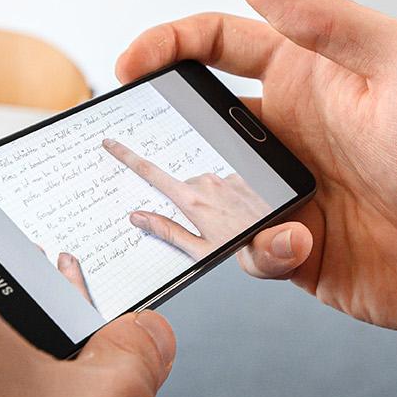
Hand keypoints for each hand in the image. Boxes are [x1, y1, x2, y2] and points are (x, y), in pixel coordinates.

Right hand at [103, 137, 270, 259]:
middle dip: (187, 203)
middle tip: (205, 227)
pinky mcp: (242, 178)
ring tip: (228, 224)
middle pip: (182, 187)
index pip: (151, 173)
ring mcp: (226, 179)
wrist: (284, 240)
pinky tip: (240, 214)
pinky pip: (225, 185)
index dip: (127, 157)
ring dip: (210, 202)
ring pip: (204, 187)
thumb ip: (168, 232)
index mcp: (193, 200)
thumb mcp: (202, 251)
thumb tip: (138, 218)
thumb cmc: (246, 248)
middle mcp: (208, 184)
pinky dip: (227, 198)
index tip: (111, 144)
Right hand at [116, 0, 396, 340]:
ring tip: (243, 206)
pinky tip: (302, 241)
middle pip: (200, 121)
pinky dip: (261, 247)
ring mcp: (293, 191)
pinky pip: (249, 249)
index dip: (168, 44)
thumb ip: (327, 21)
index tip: (132, 63)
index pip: (220, 45)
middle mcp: (295, 131)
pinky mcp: (300, 249)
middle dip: (164, 132)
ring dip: (210, 201)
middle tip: (139, 147)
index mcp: (312, 76)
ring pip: (212, 192)